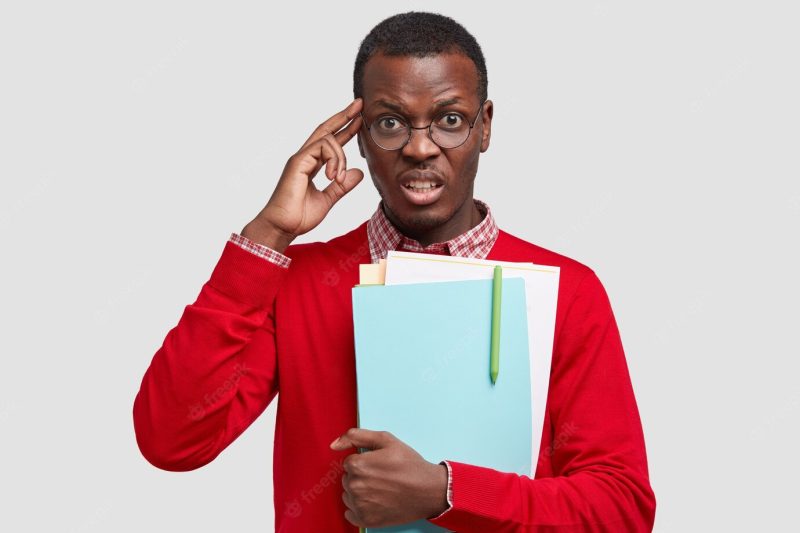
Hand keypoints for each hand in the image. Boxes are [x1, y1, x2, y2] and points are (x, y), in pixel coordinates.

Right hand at [241, 99, 364, 250]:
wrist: (281, 227)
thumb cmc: (298, 217)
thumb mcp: (327, 201)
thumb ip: (342, 187)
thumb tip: (358, 173)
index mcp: (310, 165)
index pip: (330, 141)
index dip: (345, 129)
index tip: (358, 119)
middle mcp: (304, 158)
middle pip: (326, 129)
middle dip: (343, 116)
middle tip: (359, 104)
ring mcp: (300, 158)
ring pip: (328, 140)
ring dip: (341, 158)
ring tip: (338, 179)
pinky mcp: (298, 162)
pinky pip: (322, 148)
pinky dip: (334, 160)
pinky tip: (334, 177)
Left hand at [330, 428, 448, 527]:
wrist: (429, 490)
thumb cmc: (409, 464)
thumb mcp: (386, 439)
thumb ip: (356, 436)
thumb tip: (334, 444)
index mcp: (358, 465)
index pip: (349, 463)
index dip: (365, 462)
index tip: (379, 465)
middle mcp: (355, 486)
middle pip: (348, 478)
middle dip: (361, 476)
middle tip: (382, 477)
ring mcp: (359, 505)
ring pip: (348, 495)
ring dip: (360, 492)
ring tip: (381, 490)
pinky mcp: (365, 520)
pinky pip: (350, 513)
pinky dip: (360, 508)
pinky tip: (376, 502)